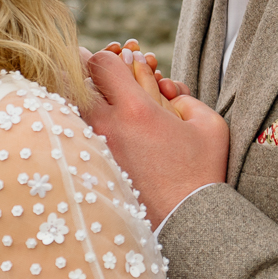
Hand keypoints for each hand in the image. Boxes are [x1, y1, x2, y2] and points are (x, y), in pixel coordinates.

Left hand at [82, 48, 227, 230]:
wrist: (188, 222)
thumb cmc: (202, 172)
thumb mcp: (208, 124)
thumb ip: (183, 97)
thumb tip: (162, 88)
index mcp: (136, 110)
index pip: (100, 63)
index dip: (111, 57)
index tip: (124, 63)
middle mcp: (108, 127)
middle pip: (74, 82)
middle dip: (87, 74)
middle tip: (102, 77)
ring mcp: (96, 149)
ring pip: (69, 110)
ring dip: (82, 100)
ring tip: (102, 103)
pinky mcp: (94, 168)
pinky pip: (76, 136)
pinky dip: (82, 125)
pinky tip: (100, 128)